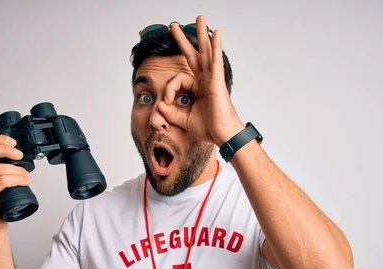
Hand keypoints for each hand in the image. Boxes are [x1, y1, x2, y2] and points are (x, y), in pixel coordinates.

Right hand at [0, 135, 30, 230]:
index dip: (0, 140)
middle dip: (7, 150)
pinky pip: (3, 181)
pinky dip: (17, 179)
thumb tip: (17, 152)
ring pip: (0, 168)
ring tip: (26, 176)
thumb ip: (1, 163)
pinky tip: (24, 181)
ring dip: (18, 171)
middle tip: (19, 156)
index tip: (13, 143)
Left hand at [157, 15, 244, 146]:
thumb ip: (171, 112)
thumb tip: (160, 104)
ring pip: (206, 52)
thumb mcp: (184, 119)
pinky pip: (216, 61)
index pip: (179, 79)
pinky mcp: (217, 82)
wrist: (223, 136)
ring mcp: (212, 79)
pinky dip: (216, 46)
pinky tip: (216, 33)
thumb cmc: (210, 129)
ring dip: (202, 34)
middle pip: (194, 55)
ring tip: (200, 18)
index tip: (166, 102)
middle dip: (185, 40)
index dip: (169, 89)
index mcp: (198, 88)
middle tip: (175, 25)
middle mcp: (205, 80)